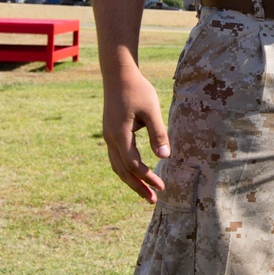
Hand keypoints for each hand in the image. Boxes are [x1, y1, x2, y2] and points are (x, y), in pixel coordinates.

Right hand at [102, 66, 169, 201]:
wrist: (118, 74)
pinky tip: (136, 173)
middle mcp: (110, 138)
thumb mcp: (151, 110)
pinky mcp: (111, 132)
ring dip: (130, 180)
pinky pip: (116, 157)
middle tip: (152, 200)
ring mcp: (108, 136)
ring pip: (116, 165)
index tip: (162, 186)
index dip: (147, 177)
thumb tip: (165, 156)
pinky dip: (125, 169)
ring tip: (145, 193)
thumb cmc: (137, 89)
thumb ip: (158, 133)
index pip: (133, 164)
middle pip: (122, 170)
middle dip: (137, 187)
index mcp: (119, 135)